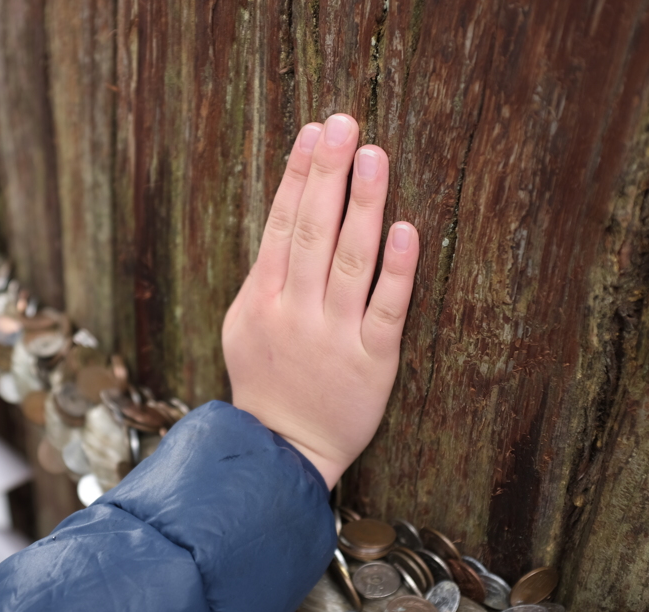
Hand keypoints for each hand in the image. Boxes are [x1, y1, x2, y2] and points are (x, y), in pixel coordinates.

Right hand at [222, 114, 418, 488]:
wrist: (282, 451)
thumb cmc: (264, 383)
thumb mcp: (242, 327)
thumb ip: (262, 278)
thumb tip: (284, 222)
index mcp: (262, 300)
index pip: (280, 226)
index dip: (296, 176)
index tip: (312, 133)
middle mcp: (295, 312)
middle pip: (312, 232)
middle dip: (327, 174)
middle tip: (343, 123)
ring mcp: (333, 336)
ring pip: (350, 261)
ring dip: (362, 205)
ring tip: (373, 156)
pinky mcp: (371, 362)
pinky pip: (386, 310)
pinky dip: (397, 270)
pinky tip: (406, 229)